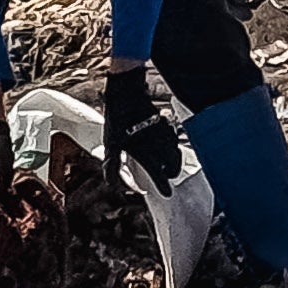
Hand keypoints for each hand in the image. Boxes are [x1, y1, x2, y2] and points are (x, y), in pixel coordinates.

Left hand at [102, 61, 180, 194]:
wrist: (128, 94)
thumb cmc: (117, 121)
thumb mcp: (111, 145)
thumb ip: (112, 166)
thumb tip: (112, 184)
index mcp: (146, 154)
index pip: (159, 176)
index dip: (163, 186)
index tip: (167, 193)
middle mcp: (159, 146)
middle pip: (174, 166)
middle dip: (171, 174)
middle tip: (166, 176)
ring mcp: (165, 134)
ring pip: (176, 152)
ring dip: (173, 160)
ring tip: (166, 164)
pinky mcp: (166, 123)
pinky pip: (174, 138)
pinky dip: (172, 145)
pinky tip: (166, 145)